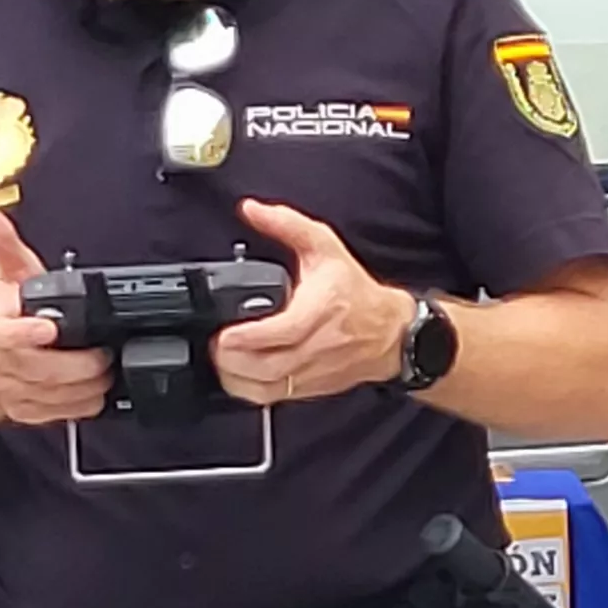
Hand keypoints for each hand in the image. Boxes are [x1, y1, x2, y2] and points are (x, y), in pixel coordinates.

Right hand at [0, 201, 110, 426]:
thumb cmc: (7, 313)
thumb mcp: (9, 273)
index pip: (1, 336)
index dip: (24, 333)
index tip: (48, 328)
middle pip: (38, 370)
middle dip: (77, 364)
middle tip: (103, 354)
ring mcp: (12, 392)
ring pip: (51, 396)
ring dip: (85, 386)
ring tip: (106, 371)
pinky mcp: (27, 412)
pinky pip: (58, 414)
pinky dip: (82, 404)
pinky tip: (95, 391)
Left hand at [210, 200, 418, 407]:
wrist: (392, 333)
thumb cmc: (356, 293)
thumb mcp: (325, 248)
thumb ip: (287, 225)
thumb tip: (252, 209)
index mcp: (322, 310)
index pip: (283, 332)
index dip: (248, 337)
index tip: (224, 334)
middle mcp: (319, 346)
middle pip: (269, 366)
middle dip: (232, 360)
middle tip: (215, 345)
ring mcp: (314, 371)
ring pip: (269, 388)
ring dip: (237, 379)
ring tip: (222, 360)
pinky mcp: (311, 388)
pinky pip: (274, 398)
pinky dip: (250, 391)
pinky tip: (237, 375)